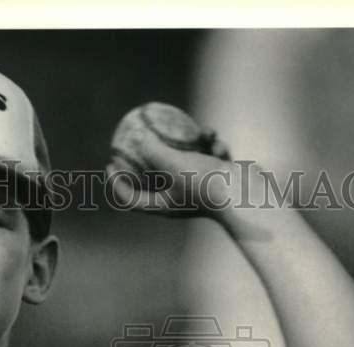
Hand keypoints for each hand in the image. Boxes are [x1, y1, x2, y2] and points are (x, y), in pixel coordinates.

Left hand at [106, 131, 277, 239]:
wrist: (244, 194)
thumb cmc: (206, 183)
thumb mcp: (174, 164)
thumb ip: (154, 151)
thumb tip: (139, 139)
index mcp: (164, 205)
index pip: (132, 199)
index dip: (117, 183)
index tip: (110, 164)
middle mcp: (179, 199)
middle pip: (155, 179)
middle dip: (149, 158)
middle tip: (137, 138)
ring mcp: (198, 188)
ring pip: (186, 161)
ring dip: (191, 145)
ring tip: (198, 134)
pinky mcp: (216, 179)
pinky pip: (207, 157)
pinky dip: (211, 147)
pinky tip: (215, 138)